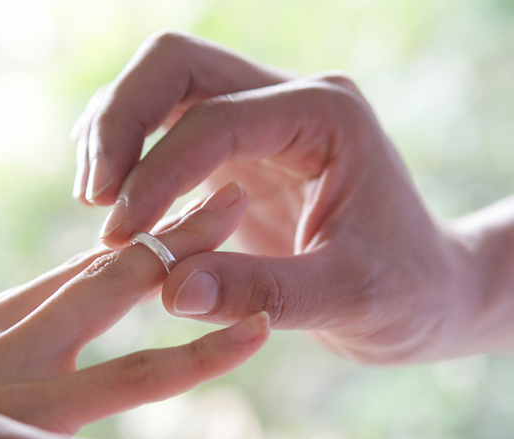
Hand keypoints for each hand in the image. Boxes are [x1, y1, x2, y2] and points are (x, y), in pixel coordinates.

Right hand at [72, 30, 473, 364]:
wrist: (421, 293)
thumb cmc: (402, 291)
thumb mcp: (347, 296)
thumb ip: (261, 290)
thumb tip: (170, 289)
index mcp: (325, 116)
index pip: (215, 119)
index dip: (157, 173)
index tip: (123, 235)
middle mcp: (289, 103)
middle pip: (174, 65)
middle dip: (119, 124)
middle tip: (94, 197)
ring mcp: (260, 124)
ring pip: (161, 88)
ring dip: (116, 135)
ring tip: (98, 202)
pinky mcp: (240, 156)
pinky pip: (167, 132)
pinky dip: (131, 157)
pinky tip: (119, 202)